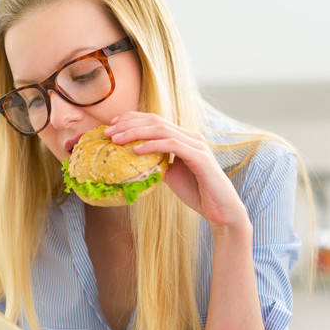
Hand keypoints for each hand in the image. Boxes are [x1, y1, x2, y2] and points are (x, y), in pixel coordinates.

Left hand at [106, 112, 249, 230]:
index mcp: (184, 138)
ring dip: (135, 132)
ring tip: (116, 139)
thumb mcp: (170, 175)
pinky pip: (172, 145)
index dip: (132, 119)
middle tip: (108, 131)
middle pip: (155, 121)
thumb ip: (156, 164)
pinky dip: (152, 145)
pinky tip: (136, 150)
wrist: (220, 210)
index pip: (155, 120)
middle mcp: (191, 136)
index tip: (112, 126)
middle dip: (129, 123)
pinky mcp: (199, 157)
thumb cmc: (196, 193)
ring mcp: (196, 145)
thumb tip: (133, 161)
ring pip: (161, 130)